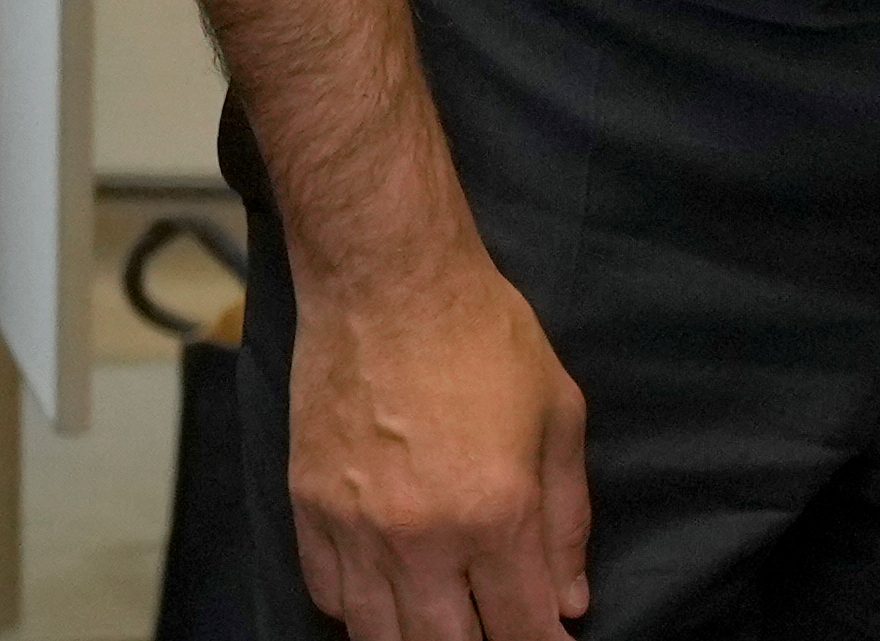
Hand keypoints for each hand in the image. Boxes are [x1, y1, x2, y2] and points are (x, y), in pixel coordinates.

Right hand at [285, 243, 588, 640]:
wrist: (386, 275)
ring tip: (443, 620)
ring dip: (419, 639)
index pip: (523, 630)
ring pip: (381, 638)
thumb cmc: (482, 332)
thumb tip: (569, 601)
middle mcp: (422, 536)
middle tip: (495, 623)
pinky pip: (328, 595)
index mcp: (496, 512)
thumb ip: (568, 518)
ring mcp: (356, 527)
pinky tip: (387, 593)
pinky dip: (359, 609)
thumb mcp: (558, 413)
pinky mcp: (309, 506)